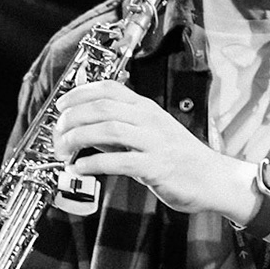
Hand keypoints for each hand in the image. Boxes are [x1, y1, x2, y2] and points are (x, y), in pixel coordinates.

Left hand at [52, 79, 249, 215]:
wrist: (212, 179)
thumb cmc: (179, 158)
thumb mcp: (147, 137)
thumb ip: (116, 133)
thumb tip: (83, 131)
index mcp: (146, 109)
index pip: (110, 89)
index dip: (80, 93)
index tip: (61, 104)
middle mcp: (149, 121)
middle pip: (103, 107)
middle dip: (73, 118)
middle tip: (57, 134)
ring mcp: (154, 142)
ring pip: (109, 129)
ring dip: (79, 138)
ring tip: (63, 151)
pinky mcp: (156, 166)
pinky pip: (120, 161)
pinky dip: (94, 163)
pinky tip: (80, 168)